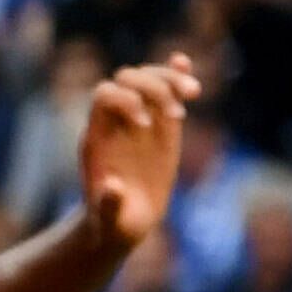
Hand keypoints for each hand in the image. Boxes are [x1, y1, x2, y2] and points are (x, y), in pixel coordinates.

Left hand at [78, 55, 198, 251]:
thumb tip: (113, 187)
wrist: (122, 222)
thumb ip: (109, 205)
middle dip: (154, 87)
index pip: (105, 94)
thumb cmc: (112, 223)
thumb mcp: (109, 220)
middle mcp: (116, 123)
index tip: (145, 125)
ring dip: (171, 79)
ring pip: (150, 80)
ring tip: (193, 93)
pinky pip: (167, 94)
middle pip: (129, 79)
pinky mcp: (162, 127)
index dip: (126, 100)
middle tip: (177, 116)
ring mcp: (140, 121)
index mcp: (98, 138)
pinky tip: (185, 68)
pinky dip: (176, 77)